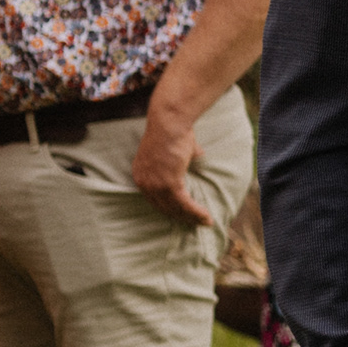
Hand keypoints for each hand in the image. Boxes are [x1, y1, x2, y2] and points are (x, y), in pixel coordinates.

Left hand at [128, 107, 215, 225]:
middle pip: (163, 207)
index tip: (184, 215)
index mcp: (141, 174)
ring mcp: (155, 183)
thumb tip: (198, 155)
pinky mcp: (168, 183)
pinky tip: (206, 216)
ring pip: (174, 208)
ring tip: (206, 222)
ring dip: (192, 218)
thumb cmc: (174, 130)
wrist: (170, 123)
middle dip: (181, 217)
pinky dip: (195, 212)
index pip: (154, 199)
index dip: (170, 208)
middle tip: (197, 223)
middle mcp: (144, 182)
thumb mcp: (175, 148)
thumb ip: (183, 155)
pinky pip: (183, 203)